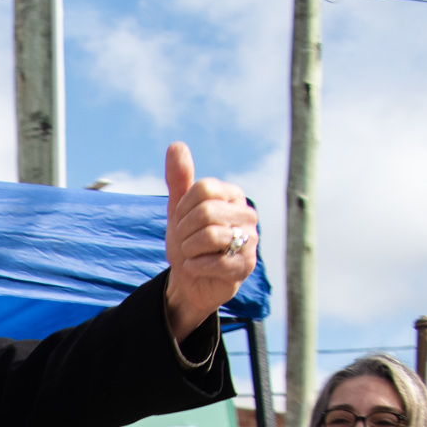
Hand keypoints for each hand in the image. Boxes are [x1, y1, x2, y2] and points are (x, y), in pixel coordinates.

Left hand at [161, 142, 259, 339]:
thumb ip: (179, 178)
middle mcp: (247, 215)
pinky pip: (215, 261)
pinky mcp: (246, 265)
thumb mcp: (178, 209)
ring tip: (191, 254)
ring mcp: (251, 240)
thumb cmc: (188, 241)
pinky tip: (195, 267)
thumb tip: (176, 145)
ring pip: (210, 235)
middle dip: (184, 231)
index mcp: (233, 196)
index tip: (182, 221)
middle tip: (185, 241)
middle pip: (206, 211)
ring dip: (188, 249)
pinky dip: (194, 265)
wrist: (189, 281)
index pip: (203, 188)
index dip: (183, 208)